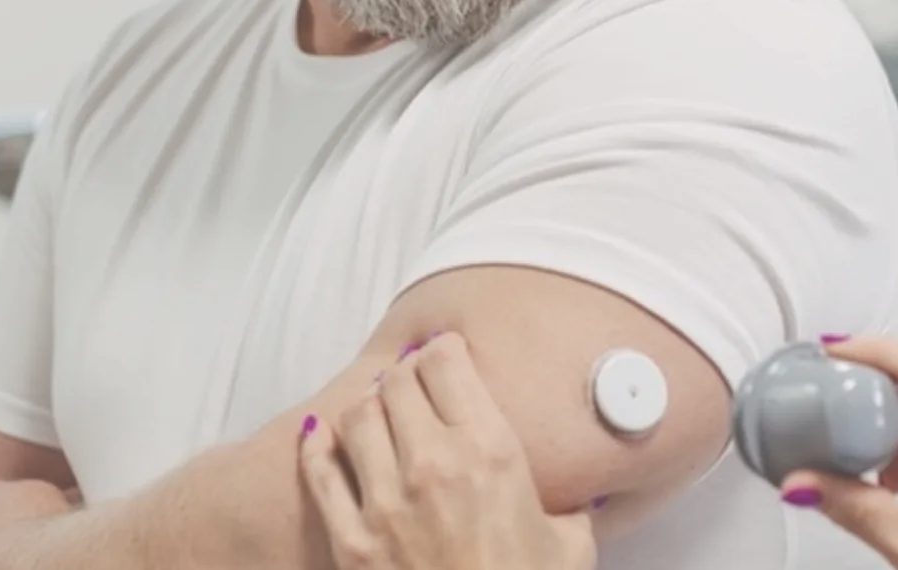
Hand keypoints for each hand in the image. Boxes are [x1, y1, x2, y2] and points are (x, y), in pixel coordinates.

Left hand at [299, 333, 595, 569]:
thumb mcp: (570, 547)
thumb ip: (570, 509)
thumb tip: (579, 499)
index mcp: (491, 455)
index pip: (448, 364)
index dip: (444, 350)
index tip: (445, 352)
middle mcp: (433, 466)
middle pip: (397, 382)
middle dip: (404, 374)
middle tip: (412, 377)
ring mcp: (385, 502)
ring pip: (356, 417)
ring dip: (367, 405)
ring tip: (377, 407)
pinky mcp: (351, 539)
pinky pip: (320, 472)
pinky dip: (318, 447)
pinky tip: (321, 437)